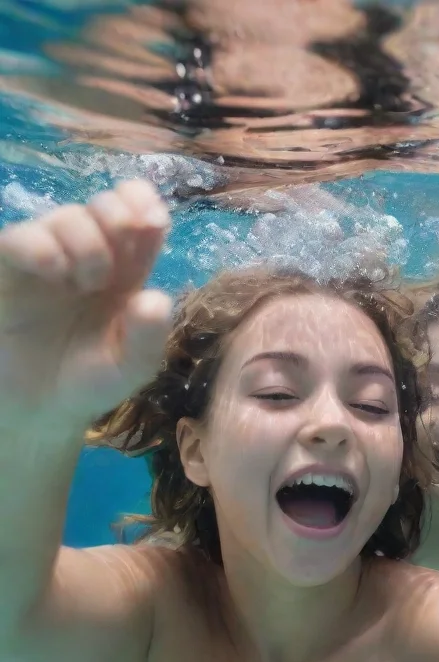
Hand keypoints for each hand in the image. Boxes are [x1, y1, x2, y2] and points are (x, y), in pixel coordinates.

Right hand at [0, 179, 171, 426]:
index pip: (141, 217)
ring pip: (66, 216)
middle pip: (105, 206)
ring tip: (85, 283)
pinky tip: (55, 272)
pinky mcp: (10, 270)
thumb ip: (148, 338)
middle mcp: (91, 259)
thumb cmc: (89, 384)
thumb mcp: (131, 370)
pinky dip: (40, 245)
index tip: (152, 221)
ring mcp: (50, 261)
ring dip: (85, 240)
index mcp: (128, 274)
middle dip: (117, 215)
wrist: (39, 410)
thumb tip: (155, 298)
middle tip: (120, 255)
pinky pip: (19, 237)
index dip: (145, 205)